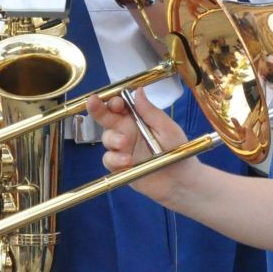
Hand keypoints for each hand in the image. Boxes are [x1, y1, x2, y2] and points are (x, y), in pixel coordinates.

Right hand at [88, 89, 190, 204]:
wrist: (180, 180)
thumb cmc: (177, 151)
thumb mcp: (167, 129)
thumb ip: (151, 112)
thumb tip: (138, 90)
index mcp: (138, 119)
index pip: (121, 105)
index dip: (115, 101)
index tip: (116, 102)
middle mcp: (126, 131)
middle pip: (106, 117)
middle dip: (97, 109)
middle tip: (92, 103)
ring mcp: (122, 149)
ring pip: (106, 138)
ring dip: (112, 139)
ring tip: (123, 143)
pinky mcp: (119, 166)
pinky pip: (109, 160)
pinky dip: (114, 159)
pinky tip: (127, 161)